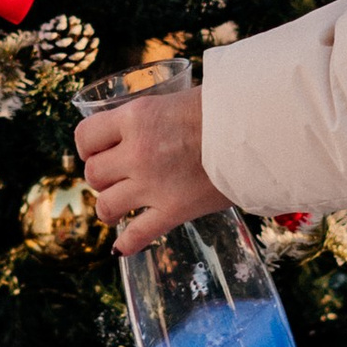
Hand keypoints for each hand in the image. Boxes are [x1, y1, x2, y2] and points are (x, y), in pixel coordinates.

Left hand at [74, 85, 229, 256]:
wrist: (261, 130)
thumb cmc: (226, 107)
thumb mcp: (179, 99)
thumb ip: (157, 115)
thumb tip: (156, 121)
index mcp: (136, 118)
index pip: (86, 136)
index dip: (87, 146)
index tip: (96, 151)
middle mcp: (137, 152)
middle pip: (94, 174)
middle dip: (100, 178)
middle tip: (114, 178)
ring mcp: (153, 185)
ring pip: (107, 206)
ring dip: (108, 210)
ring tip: (115, 212)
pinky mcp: (174, 210)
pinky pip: (138, 235)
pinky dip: (127, 244)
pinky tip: (122, 247)